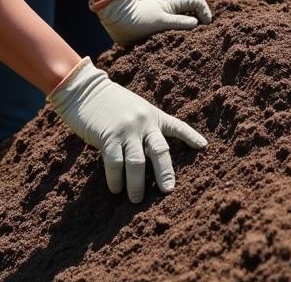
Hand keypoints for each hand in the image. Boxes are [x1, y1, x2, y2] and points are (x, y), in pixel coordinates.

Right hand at [47, 58, 207, 202]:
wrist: (86, 90)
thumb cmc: (110, 103)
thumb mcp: (135, 110)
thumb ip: (145, 128)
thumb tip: (150, 154)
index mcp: (153, 115)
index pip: (177, 125)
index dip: (191, 136)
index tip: (203, 146)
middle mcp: (144, 122)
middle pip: (160, 150)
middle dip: (165, 172)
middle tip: (168, 190)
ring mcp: (127, 130)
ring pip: (137, 162)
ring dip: (137, 184)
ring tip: (136, 199)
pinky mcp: (108, 136)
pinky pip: (115, 163)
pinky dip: (116, 179)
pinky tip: (116, 188)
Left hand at [91, 0, 212, 46]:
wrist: (118, 22)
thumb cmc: (139, 19)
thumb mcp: (162, 21)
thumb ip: (180, 22)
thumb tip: (196, 24)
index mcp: (174, 4)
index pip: (197, 3)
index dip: (205, 11)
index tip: (207, 24)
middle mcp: (172, 11)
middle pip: (194, 14)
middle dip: (201, 23)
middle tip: (206, 36)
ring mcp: (167, 21)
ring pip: (185, 25)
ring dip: (191, 33)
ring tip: (195, 44)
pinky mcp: (161, 31)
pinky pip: (175, 34)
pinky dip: (181, 40)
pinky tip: (182, 49)